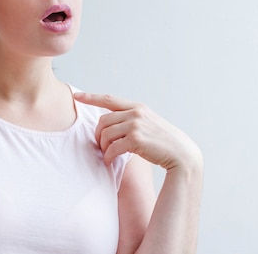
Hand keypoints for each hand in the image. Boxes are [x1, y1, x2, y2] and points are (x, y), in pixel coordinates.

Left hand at [74, 92, 201, 170]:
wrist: (181, 153)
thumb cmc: (162, 141)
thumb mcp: (148, 123)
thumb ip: (131, 119)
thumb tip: (110, 123)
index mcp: (137, 107)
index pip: (109, 99)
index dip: (91, 97)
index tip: (77, 96)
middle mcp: (135, 113)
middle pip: (103, 121)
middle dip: (97, 134)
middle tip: (100, 146)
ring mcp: (135, 125)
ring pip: (105, 134)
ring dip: (102, 147)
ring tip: (107, 155)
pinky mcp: (136, 139)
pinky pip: (112, 147)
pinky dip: (108, 156)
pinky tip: (109, 161)